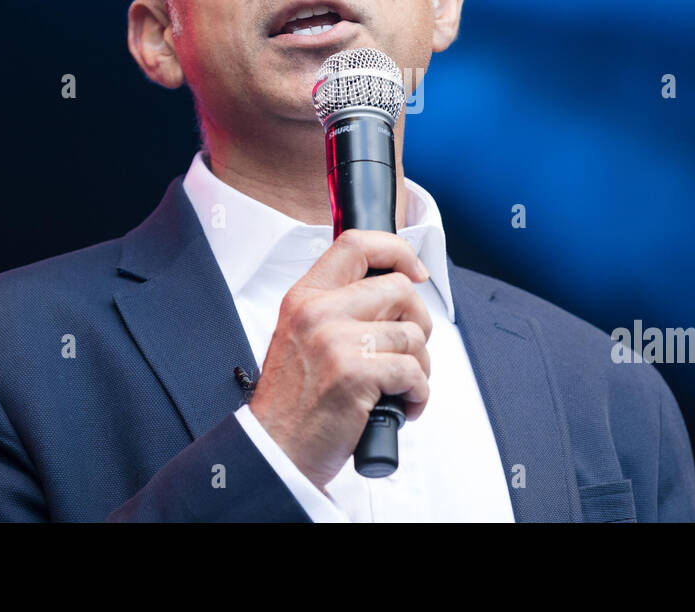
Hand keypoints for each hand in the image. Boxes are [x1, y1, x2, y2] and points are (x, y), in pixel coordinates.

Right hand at [247, 229, 432, 489]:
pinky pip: (413, 372)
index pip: (356, 244)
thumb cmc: (294, 401)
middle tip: (409, 350)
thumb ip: (336, 308)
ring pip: (412, 335)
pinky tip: (402, 407)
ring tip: (400, 387)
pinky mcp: (354, 375)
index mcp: (304, 297)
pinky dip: (418, 394)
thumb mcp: (301, 336)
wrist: (274, 451)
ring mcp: (335, 342)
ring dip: (420, 366)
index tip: (416, 271)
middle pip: (399, 289)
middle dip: (419, 322)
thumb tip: (396, 291)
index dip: (397, 250)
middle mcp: (318, 312)